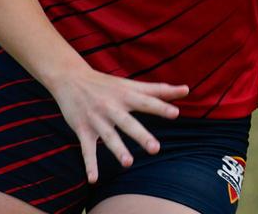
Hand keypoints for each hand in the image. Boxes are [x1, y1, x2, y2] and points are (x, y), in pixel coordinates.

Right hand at [47, 67, 188, 182]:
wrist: (70, 78)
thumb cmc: (107, 84)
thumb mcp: (130, 84)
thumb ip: (159, 89)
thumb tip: (187, 90)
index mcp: (125, 95)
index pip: (146, 101)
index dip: (160, 107)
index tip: (175, 113)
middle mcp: (111, 107)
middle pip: (128, 122)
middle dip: (141, 135)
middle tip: (156, 149)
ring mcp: (96, 119)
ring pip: (108, 136)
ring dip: (117, 149)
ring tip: (128, 163)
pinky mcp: (82, 129)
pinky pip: (86, 149)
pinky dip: (90, 164)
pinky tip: (93, 179)